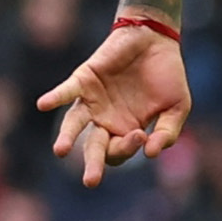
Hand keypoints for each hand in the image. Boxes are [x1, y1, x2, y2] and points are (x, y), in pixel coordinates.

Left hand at [38, 22, 193, 188]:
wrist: (155, 39)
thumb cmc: (167, 74)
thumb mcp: (177, 107)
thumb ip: (168, 132)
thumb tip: (151, 154)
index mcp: (126, 130)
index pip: (121, 151)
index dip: (130, 148)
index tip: (143, 135)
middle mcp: (105, 120)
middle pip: (95, 147)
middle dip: (93, 164)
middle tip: (91, 182)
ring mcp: (92, 101)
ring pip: (75, 124)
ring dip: (67, 137)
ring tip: (61, 151)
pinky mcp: (84, 79)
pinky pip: (67, 91)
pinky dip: (55, 98)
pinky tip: (44, 105)